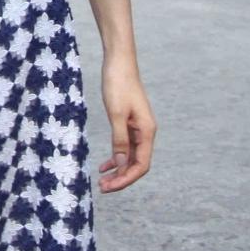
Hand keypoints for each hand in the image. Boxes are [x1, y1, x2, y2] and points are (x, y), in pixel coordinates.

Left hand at [97, 57, 155, 191]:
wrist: (119, 62)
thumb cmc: (118, 84)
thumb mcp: (116, 113)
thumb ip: (119, 139)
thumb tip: (121, 164)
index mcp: (147, 131)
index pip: (141, 165)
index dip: (126, 178)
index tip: (110, 186)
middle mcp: (146, 132)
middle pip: (137, 164)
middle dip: (121, 178)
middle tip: (103, 188)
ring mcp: (138, 128)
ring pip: (130, 156)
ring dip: (118, 169)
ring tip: (102, 181)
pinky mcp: (129, 122)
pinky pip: (125, 146)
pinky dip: (116, 156)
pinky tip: (105, 165)